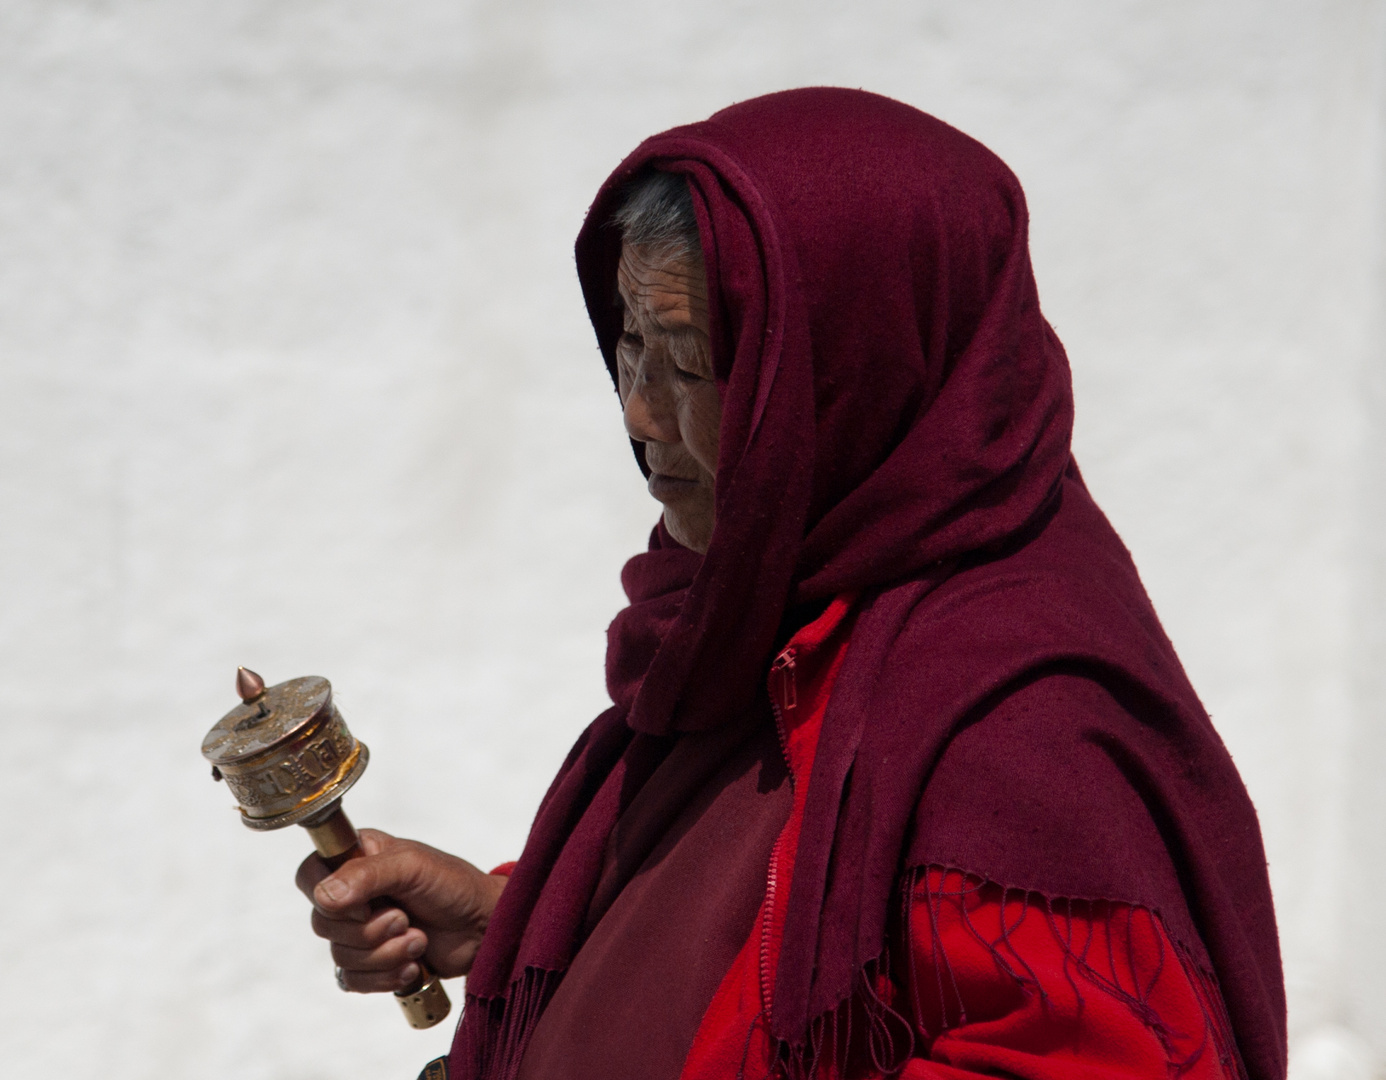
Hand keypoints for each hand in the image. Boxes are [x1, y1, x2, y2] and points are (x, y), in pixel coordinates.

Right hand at [295, 828, 507, 993]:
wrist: (484, 927)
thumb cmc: (453, 885)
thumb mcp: (412, 867)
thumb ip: (366, 875)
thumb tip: (325, 896)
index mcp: (357, 859)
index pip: (309, 876)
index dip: (328, 896)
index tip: (366, 903)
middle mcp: (354, 894)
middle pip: (322, 924)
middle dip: (370, 930)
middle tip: (406, 918)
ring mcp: (362, 931)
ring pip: (340, 956)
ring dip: (385, 954)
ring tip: (418, 940)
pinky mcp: (373, 962)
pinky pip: (353, 981)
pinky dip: (386, 977)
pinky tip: (414, 964)